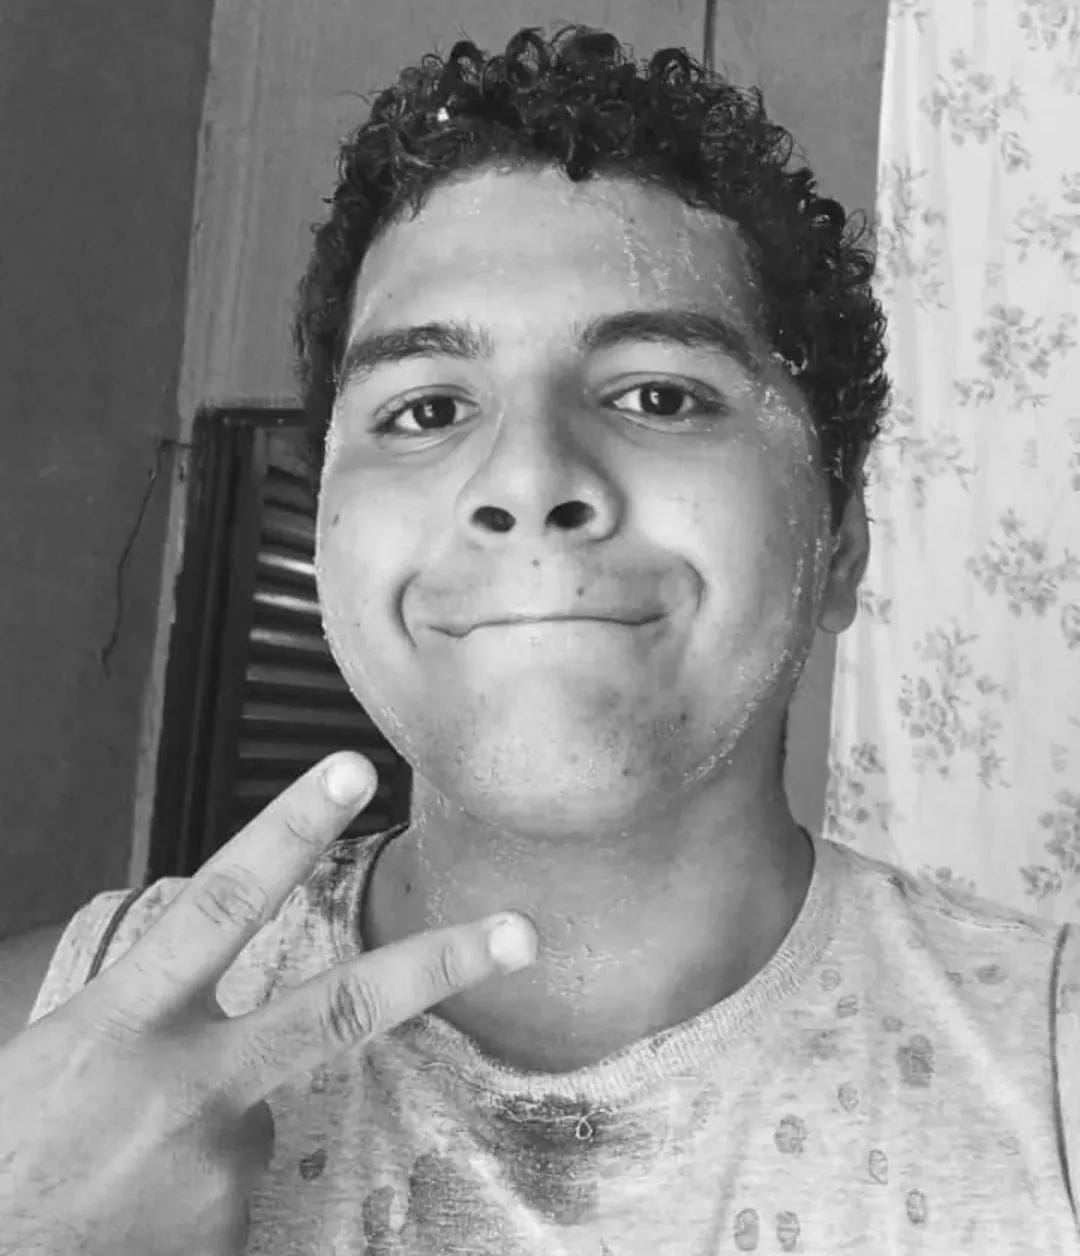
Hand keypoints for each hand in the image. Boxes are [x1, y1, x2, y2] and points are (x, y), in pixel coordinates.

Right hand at [0, 753, 536, 1255]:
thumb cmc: (3, 1155)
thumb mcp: (52, 1054)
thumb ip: (139, 1016)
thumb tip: (196, 1003)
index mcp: (124, 1024)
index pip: (222, 903)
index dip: (290, 830)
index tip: (351, 770)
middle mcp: (190, 1088)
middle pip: (339, 1006)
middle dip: (439, 963)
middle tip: (521, 932)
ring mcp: (220, 1164)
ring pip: (256, 1111)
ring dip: (206, 1126)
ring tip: (120, 1171)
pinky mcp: (232, 1228)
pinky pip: (234, 1183)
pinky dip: (196, 1184)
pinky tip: (135, 1210)